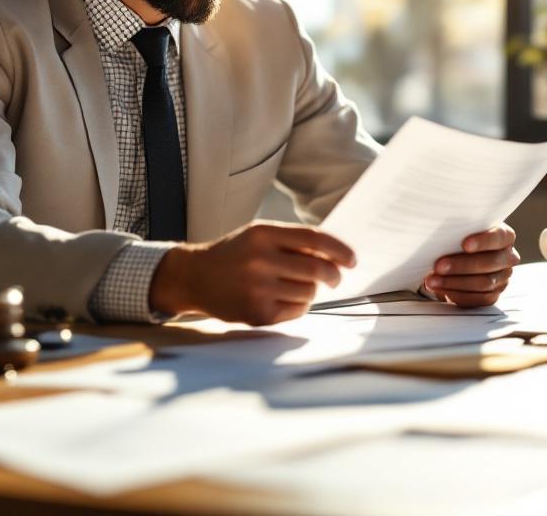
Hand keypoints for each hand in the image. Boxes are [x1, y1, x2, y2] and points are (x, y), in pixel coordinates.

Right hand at [150, 220, 355, 325]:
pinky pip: (297, 311)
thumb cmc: (235, 255)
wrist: (194, 277)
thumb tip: (336, 254)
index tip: (352, 260)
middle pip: (317, 269)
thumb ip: (292, 241)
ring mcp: (258, 288)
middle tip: (335, 279)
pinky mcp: (257, 313)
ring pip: (309, 292)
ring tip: (293, 286)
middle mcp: (260, 259)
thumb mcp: (258, 236)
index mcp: (263, 233)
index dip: (339, 250)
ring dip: (311, 290)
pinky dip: (298, 306)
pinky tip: (282, 299)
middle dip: (333, 275)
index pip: (314, 239)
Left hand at [422, 223, 518, 306]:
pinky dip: (457, 294)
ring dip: (454, 282)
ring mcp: (502, 278)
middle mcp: (508, 257)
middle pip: (489, 263)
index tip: (465, 245)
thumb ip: (459, 228)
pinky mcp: (493, 295)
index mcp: (505, 236)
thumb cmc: (460, 238)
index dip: (483, 241)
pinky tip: (440, 289)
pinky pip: (478, 299)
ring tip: (432, 280)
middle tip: (438, 265)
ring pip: (483, 283)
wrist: (459, 256)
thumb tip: (440, 232)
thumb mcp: (461, 229)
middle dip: (462, 265)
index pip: (499, 237)